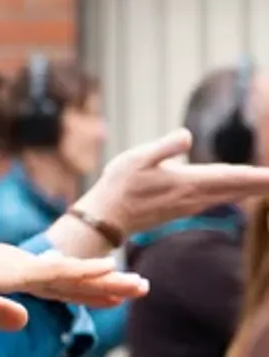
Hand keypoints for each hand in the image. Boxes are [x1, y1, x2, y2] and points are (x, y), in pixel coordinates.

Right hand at [0, 224, 147, 329]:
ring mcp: (20, 266)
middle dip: (107, 285)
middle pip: (72, 279)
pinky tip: (108, 271)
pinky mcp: (14, 270)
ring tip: (139, 285)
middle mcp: (20, 267)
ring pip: (73, 276)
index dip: (84, 292)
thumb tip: (24, 323)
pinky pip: (56, 274)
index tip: (111, 295)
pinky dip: (83, 273)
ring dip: (107, 281)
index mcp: (9, 275)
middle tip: (140, 287)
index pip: (55, 286)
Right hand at [68, 128, 268, 240]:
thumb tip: (188, 136)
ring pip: (229, 195)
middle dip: (262, 184)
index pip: (233, 177)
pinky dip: (234, 194)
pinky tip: (239, 192)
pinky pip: (217, 199)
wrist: (104, 221)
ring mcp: (188, 205)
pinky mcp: (180, 209)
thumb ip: (164, 146)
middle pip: (237, 188)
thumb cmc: (117, 187)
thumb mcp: (136, 158)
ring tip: (267, 183)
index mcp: (188, 182)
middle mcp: (194, 197)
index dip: (259, 176)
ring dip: (251, 189)